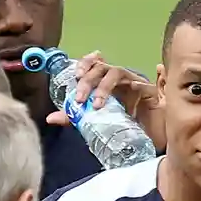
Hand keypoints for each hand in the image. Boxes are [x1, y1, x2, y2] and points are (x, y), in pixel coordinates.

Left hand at [46, 51, 165, 151]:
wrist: (150, 137)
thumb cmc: (123, 125)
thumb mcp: (94, 121)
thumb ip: (74, 118)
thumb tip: (50, 118)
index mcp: (106, 81)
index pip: (95, 63)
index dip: (85, 63)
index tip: (76, 74)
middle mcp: (119, 79)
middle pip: (102, 68)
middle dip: (89, 81)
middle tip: (80, 99)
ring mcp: (135, 83)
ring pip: (118, 72)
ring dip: (105, 86)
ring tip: (98, 104)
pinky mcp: (150, 93)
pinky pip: (142, 86)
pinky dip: (135, 90)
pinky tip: (130, 100)